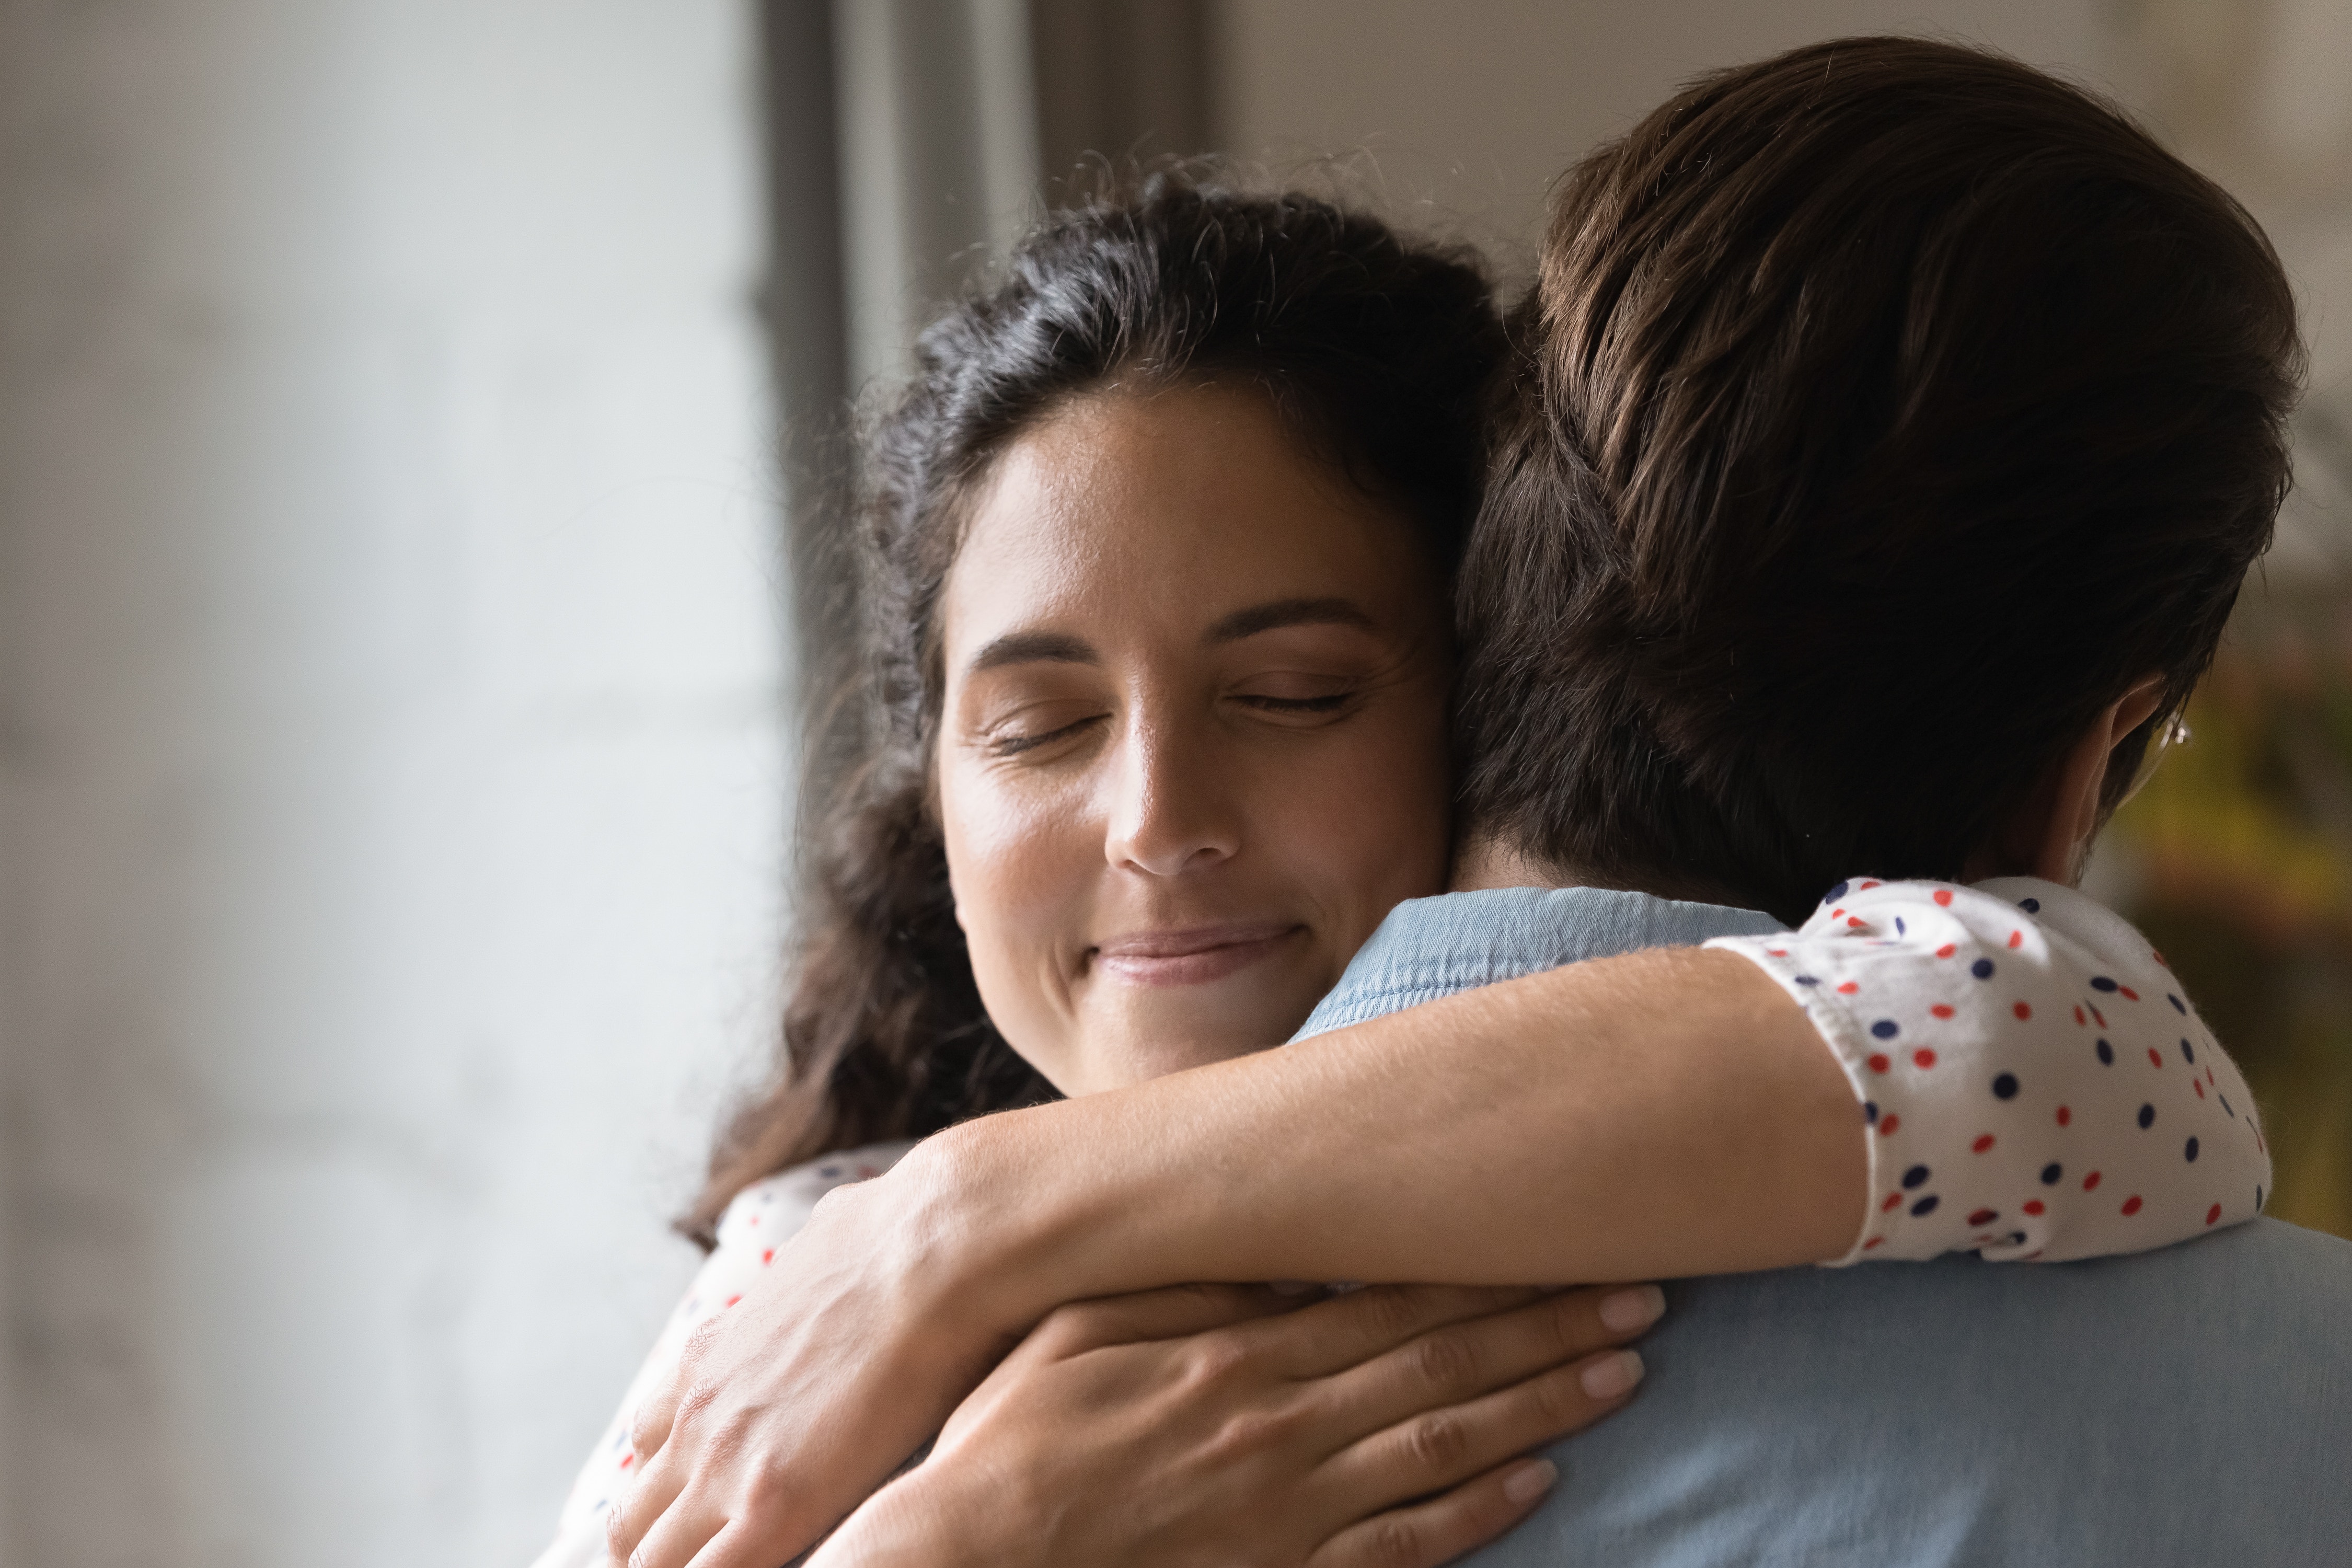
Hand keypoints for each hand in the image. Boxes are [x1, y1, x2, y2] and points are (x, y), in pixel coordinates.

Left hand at [606, 1168, 1013, 1567]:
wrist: (933, 1248)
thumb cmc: (900, 1240)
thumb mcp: (823, 1251)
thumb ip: (808, 1281)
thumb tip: (836, 1255)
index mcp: (711, 1358)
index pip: (649, 1445)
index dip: (669, 1491)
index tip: (699, 1515)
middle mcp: (699, 1414)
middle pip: (633, 1517)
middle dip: (657, 1550)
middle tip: (704, 1563)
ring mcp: (724, 1461)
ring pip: (650, 1557)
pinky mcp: (770, 1503)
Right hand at [804, 1279, 1663, 1567]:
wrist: (971, 1565)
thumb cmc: (1012, 1444)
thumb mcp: (1075, 1333)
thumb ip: (1183, 1296)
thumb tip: (1275, 1262)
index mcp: (1239, 1360)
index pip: (1395, 1305)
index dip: (1491, 1276)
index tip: (1570, 1241)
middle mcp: (1284, 1429)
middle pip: (1446, 1368)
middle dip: (1551, 1326)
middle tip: (1641, 1293)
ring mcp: (1293, 1513)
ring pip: (1449, 1447)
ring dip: (1545, 1406)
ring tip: (1625, 1370)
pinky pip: (1406, 1548)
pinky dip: (1480, 1513)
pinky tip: (1542, 1481)